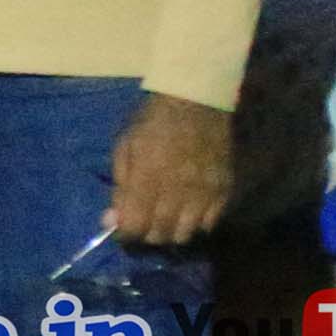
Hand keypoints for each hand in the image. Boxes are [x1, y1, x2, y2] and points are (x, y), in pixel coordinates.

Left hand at [106, 91, 236, 253]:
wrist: (197, 100)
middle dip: (146, 235)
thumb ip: (120, 187)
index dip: (125, 234)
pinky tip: (188, 213)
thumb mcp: (125, 147)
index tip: (123, 229)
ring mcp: (204, 192)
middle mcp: (178, 190)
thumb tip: (110, 220)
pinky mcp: (224, 190)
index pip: (135, 226)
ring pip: (185, 234)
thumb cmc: (153, 121)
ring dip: (171, 233)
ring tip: (165, 221)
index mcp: (148, 177)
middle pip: (160, 234)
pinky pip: (209, 223)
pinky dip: (195, 224)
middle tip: (143, 225)